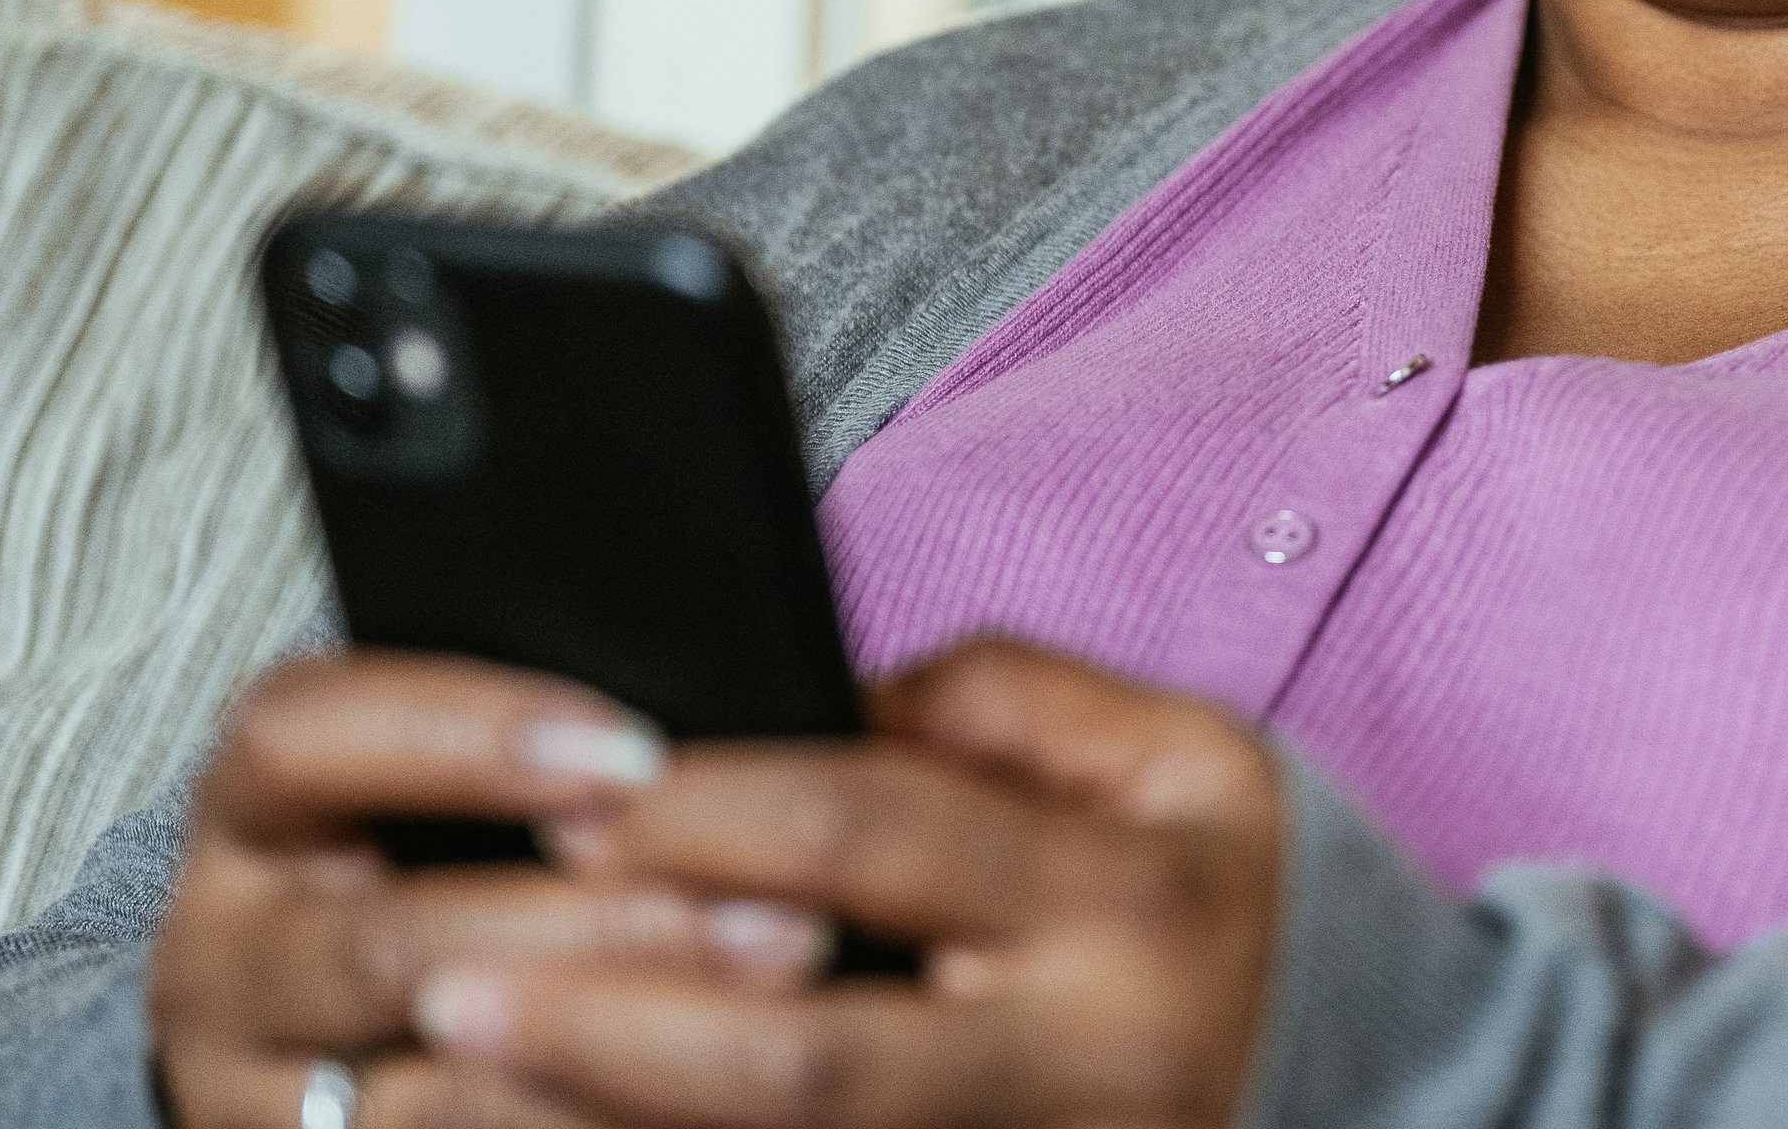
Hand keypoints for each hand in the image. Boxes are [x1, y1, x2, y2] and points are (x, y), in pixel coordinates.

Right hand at [150, 652, 827, 1128]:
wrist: (327, 1050)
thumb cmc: (431, 873)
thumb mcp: (434, 797)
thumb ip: (544, 763)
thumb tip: (719, 738)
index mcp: (252, 822)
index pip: (301, 738)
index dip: (463, 736)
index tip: (634, 753)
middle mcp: (225, 966)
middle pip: (389, 945)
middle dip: (601, 931)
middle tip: (780, 916)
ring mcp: (263, 1098)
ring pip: (433, 1093)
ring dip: (619, 1053)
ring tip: (778, 1020)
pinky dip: (595, 1123)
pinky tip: (712, 1104)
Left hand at [411, 642, 1284, 1128]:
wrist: (1356, 1065)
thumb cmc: (1217, 893)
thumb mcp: (1172, 756)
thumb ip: (999, 704)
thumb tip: (796, 698)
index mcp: (1129, 903)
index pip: (881, 837)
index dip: (710, 810)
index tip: (569, 790)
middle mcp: (1091, 1070)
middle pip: (805, 1064)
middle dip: (609, 1024)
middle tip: (446, 975)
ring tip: (431, 1093)